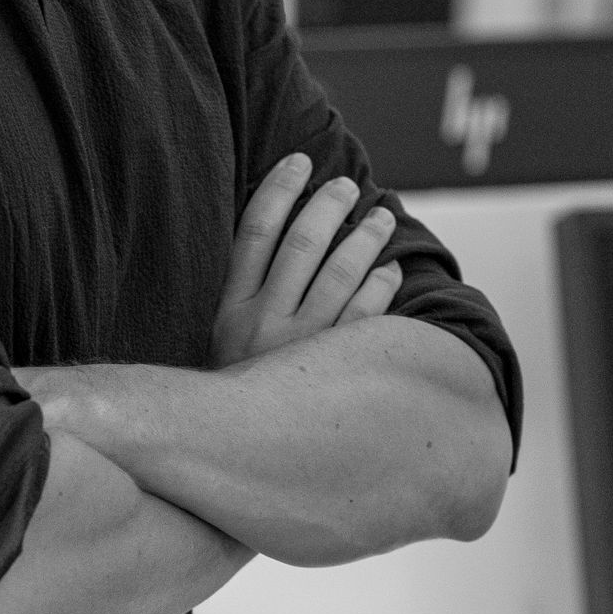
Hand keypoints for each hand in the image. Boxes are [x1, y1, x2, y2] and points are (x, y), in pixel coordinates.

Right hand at [209, 154, 400, 367]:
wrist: (237, 452)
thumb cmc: (238, 386)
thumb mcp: (221, 337)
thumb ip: (244, 289)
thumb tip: (280, 226)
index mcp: (230, 310)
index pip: (255, 233)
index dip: (278, 190)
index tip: (298, 161)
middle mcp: (263, 325)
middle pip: (302, 244)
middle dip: (328, 205)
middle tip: (346, 185)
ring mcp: (302, 349)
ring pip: (340, 274)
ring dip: (366, 238)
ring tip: (381, 217)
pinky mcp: (335, 373)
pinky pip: (367, 318)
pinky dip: (382, 286)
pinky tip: (390, 268)